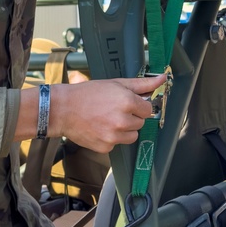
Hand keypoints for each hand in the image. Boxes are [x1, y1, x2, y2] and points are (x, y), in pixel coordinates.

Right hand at [47, 74, 164, 152]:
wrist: (63, 109)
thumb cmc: (87, 94)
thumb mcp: (116, 83)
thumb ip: (142, 83)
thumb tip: (162, 79)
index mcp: (127, 102)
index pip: (148, 110)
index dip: (139, 106)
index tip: (128, 104)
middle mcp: (123, 121)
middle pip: (140, 123)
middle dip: (131, 117)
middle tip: (114, 110)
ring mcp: (114, 136)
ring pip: (132, 136)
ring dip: (124, 130)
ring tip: (108, 119)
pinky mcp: (106, 147)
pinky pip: (118, 144)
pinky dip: (112, 138)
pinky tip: (100, 128)